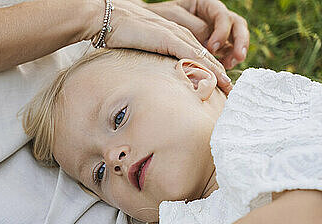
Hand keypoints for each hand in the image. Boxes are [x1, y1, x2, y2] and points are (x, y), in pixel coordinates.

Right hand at [82, 0, 233, 93]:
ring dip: (217, 72)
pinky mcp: (168, 37)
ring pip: (202, 55)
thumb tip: (149, 79)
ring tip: (228, 87)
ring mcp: (174, 34)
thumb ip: (148, 59)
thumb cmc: (118, 34)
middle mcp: (178, 34)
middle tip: (230, 91)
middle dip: (218, 74)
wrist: (107, 17)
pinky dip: (205, 66)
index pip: (195, 56)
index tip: (216, 88)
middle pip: (205, 56)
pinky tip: (215, 76)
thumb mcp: (138, 49)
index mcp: (172, 36)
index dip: (208, 71)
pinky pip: (191, 53)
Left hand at [144, 0, 249, 69]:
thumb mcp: (173, 17)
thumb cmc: (156, 17)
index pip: (222, 16)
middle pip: (236, 25)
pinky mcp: (208, 46)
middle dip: (240, 41)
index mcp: (205, 4)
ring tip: (231, 65)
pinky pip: (223, 52)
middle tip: (239, 57)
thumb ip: (193, 27)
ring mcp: (212, 30)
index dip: (221, 32)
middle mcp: (212, 16)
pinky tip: (220, 72)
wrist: (140, 27)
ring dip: (235, 52)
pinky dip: (224, 61)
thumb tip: (210, 45)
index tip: (212, 47)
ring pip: (232, 39)